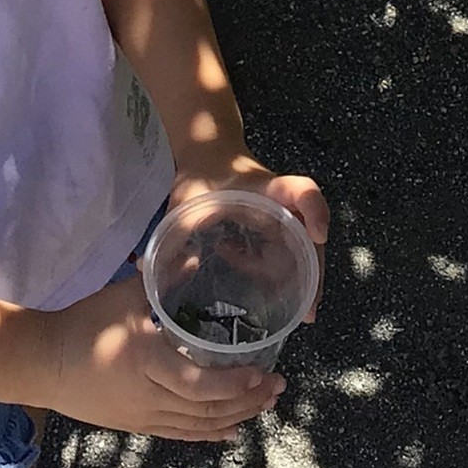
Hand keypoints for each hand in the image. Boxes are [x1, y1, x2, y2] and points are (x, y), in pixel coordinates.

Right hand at [41, 278, 281, 441]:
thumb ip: (161, 279)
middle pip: (206, 409)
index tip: (263, 372)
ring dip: (235, 418)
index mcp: (147, 362)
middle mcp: (150, 396)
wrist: (43, 362)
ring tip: (264, 407)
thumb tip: (196, 255)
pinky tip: (231, 432)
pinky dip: (209, 434)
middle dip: (247, 401)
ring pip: (197, 426)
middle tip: (278, 388)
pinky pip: (180, 435)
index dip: (235, 384)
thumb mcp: (122, 296)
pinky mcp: (137, 425)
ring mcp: (144, 416)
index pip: (200, 384)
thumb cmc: (84, 324)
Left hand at [171, 153, 330, 320]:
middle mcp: (282, 203)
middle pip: (313, 234)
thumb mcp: (186, 202)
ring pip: (306, 249)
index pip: (300, 190)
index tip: (317, 236)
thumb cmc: (200, 175)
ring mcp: (284, 216)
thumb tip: (150, 274)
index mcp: (265, 188)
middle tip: (308, 311)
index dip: (314, 211)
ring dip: (303, 279)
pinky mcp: (277, 228)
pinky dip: (282, 273)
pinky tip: (261, 286)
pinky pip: (289, 253)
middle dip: (314, 273)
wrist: (209, 153)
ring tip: (296, 313)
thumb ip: (173, 235)